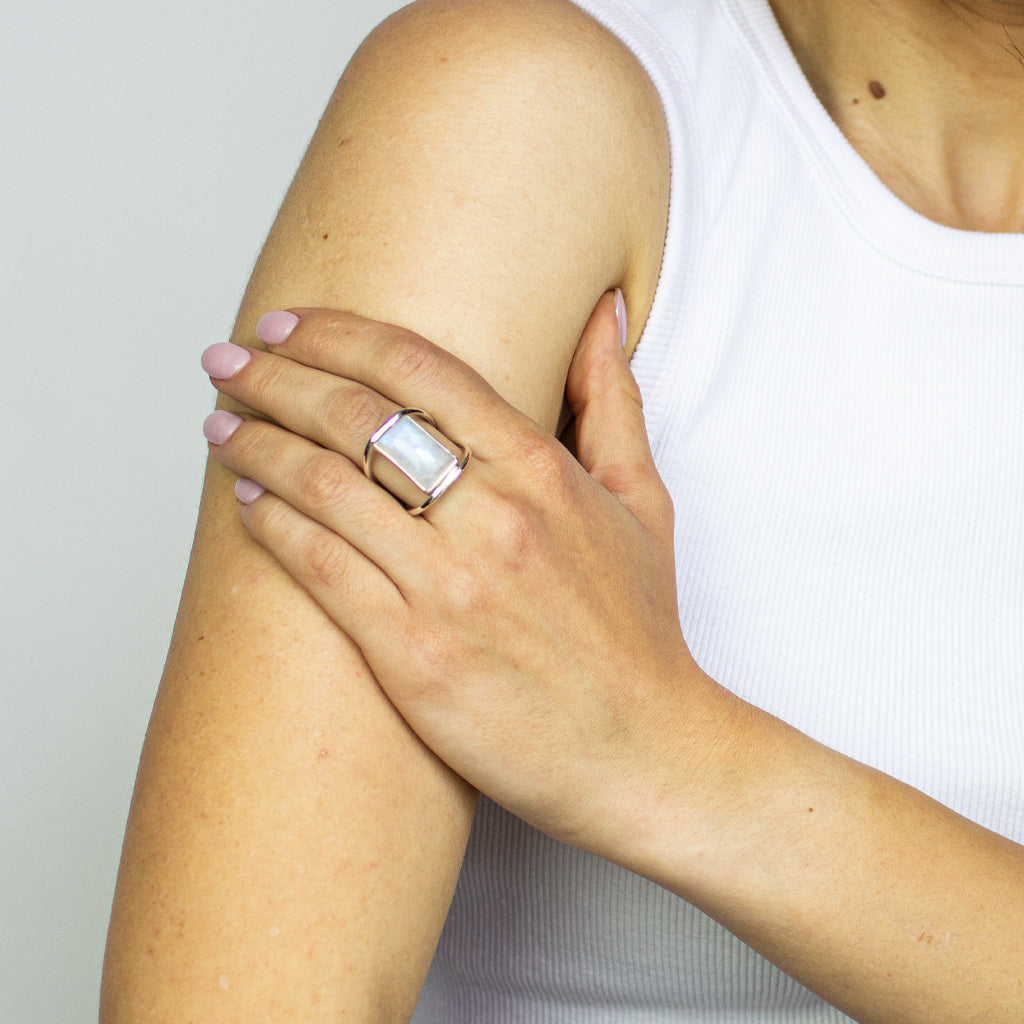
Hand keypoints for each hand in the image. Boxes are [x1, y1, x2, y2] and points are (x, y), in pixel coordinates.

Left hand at [201, 294, 699, 853]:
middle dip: (275, 375)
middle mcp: (491, 517)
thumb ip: (613, 401)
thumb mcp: (644, 502)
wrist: (640, 751)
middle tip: (230, 359)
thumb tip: (601, 313)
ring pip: (324, 486)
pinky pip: (321, 569)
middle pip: (355, 415)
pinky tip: (248, 504)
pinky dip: (273, 527)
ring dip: (255, 445)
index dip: (338, 334)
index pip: (417, 367)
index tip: (290, 325)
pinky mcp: (413, 655)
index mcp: (541, 470)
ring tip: (220, 427)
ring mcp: (449, 586)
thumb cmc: (638, 632)